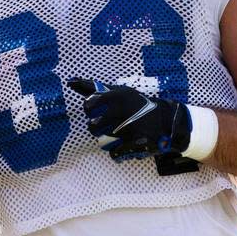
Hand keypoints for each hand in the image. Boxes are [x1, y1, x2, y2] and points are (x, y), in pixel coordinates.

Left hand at [66, 78, 191, 161]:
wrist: (166, 119)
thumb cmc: (135, 104)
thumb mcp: (118, 91)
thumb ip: (93, 88)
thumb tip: (70, 81)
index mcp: (117, 96)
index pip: (89, 105)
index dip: (89, 110)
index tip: (96, 111)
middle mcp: (122, 110)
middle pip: (93, 127)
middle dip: (96, 129)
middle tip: (107, 125)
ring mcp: (130, 128)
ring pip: (102, 142)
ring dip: (106, 140)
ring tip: (116, 134)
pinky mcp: (137, 143)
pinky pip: (114, 153)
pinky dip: (116, 152)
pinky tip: (123, 144)